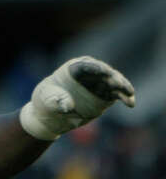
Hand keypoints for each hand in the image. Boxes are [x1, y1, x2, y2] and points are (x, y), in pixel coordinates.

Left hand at [19, 56, 134, 140]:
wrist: (52, 112)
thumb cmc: (47, 100)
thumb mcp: (47, 99)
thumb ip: (56, 100)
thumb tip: (67, 105)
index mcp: (75, 67)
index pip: (87, 66)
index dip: (96, 68)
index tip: (105, 72)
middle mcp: (91, 73)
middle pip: (105, 73)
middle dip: (112, 77)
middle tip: (118, 84)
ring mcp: (100, 83)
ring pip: (115, 83)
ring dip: (123, 87)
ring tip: (129, 93)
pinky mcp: (106, 94)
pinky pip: (118, 95)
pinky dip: (125, 98)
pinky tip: (130, 103)